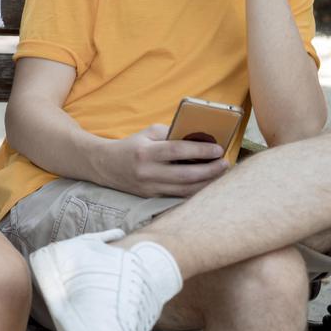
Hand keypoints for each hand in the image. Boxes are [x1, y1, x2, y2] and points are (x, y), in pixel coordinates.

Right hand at [99, 124, 228, 197]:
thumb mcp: (148, 133)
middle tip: (225, 163)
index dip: (200, 150)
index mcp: (145, 153)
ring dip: (207, 183)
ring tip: (220, 173)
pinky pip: (179, 197)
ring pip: (185, 190)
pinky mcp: (152, 197)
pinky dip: (196, 191)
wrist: (105, 165)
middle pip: (185, 175)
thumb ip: (172, 134)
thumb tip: (199, 138)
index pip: (177, 151)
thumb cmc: (132, 145)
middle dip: (210, 170)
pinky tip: (207, 184)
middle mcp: (147, 172)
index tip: (218, 149)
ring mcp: (150, 188)